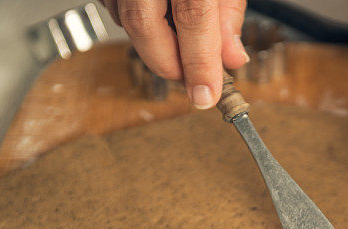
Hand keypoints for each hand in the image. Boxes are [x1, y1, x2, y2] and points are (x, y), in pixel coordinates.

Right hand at [101, 0, 248, 107]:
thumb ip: (228, 14)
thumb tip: (231, 58)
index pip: (193, 19)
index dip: (200, 63)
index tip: (206, 96)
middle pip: (145, 26)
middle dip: (169, 63)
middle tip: (192, 79)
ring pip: (127, 22)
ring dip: (155, 44)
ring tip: (181, 43)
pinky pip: (116, 11)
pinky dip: (139, 26)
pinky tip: (159, 24)